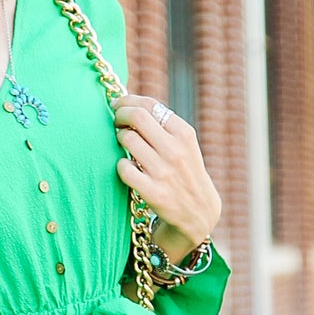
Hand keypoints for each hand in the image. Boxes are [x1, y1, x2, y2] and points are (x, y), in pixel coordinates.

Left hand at [110, 93, 221, 256]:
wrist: (198, 212)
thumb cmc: (184, 173)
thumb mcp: (185, 145)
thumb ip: (164, 126)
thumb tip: (131, 104)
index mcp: (184, 134)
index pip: (150, 105)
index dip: (128, 101)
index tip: (119, 104)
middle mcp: (176, 150)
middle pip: (137, 117)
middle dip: (119, 114)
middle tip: (115, 120)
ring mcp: (164, 172)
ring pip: (128, 140)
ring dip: (118, 138)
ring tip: (122, 143)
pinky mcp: (153, 192)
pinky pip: (124, 169)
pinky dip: (120, 165)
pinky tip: (127, 167)